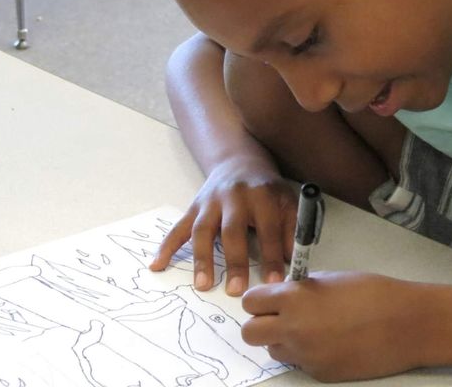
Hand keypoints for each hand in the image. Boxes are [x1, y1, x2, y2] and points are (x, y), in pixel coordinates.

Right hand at [149, 155, 296, 295]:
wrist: (239, 162)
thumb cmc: (267, 189)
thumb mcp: (287, 201)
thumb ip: (292, 229)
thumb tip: (294, 262)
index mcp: (261, 195)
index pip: (268, 229)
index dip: (272, 255)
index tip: (275, 282)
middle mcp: (234, 197)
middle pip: (232, 231)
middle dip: (235, 261)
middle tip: (236, 290)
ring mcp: (210, 202)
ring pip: (203, 230)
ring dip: (202, 258)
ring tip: (203, 285)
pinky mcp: (193, 207)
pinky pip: (178, 228)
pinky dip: (166, 246)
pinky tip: (157, 264)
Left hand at [241, 272, 422, 381]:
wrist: (405, 323)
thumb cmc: (372, 292)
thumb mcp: (330, 279)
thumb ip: (301, 288)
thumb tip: (285, 295)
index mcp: (294, 299)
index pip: (250, 302)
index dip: (259, 300)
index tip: (269, 300)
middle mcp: (292, 329)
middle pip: (249, 333)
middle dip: (260, 325)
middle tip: (278, 318)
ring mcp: (305, 355)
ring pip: (273, 351)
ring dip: (283, 341)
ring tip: (311, 329)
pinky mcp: (320, 374)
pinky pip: (300, 363)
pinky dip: (308, 354)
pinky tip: (332, 342)